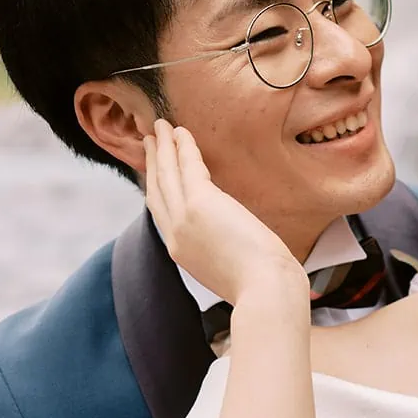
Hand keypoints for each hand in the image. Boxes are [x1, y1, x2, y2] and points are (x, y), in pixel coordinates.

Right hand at [143, 120, 305, 304]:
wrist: (266, 291)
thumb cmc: (260, 284)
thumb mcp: (228, 267)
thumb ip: (218, 248)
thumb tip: (231, 238)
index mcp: (180, 251)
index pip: (161, 213)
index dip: (155, 186)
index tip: (155, 169)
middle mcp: (175, 235)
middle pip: (156, 189)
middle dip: (153, 162)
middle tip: (151, 139)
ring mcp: (184, 218)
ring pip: (166, 174)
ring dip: (163, 146)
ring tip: (160, 126)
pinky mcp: (201, 204)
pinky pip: (187, 167)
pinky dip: (183, 147)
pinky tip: (182, 132)